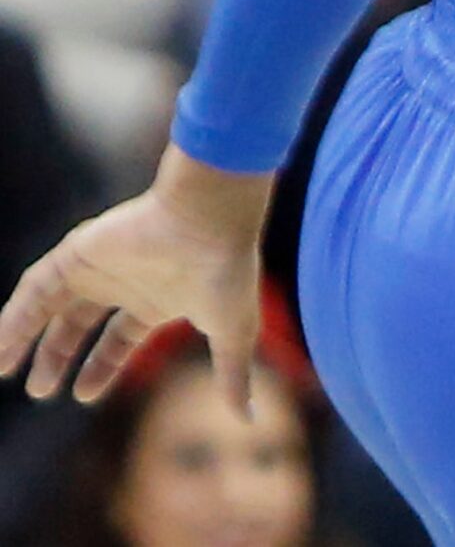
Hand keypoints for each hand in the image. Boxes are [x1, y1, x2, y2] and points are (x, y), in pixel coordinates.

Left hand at [0, 152, 271, 410]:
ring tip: (1, 369)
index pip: (118, 340)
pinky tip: (3, 340)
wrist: (209, 218)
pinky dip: (16, 314)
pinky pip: (35, 287)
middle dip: (56, 357)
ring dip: (23, 337)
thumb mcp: (232, 333)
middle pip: (77, 326)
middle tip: (38, 391)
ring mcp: (97, 266)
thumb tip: (248, 418)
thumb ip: (232, 376)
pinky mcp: (76, 252)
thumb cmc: (226, 272)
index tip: (82, 396)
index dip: (99, 368)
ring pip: (49, 307)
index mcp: (156, 299)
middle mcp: (123, 283)